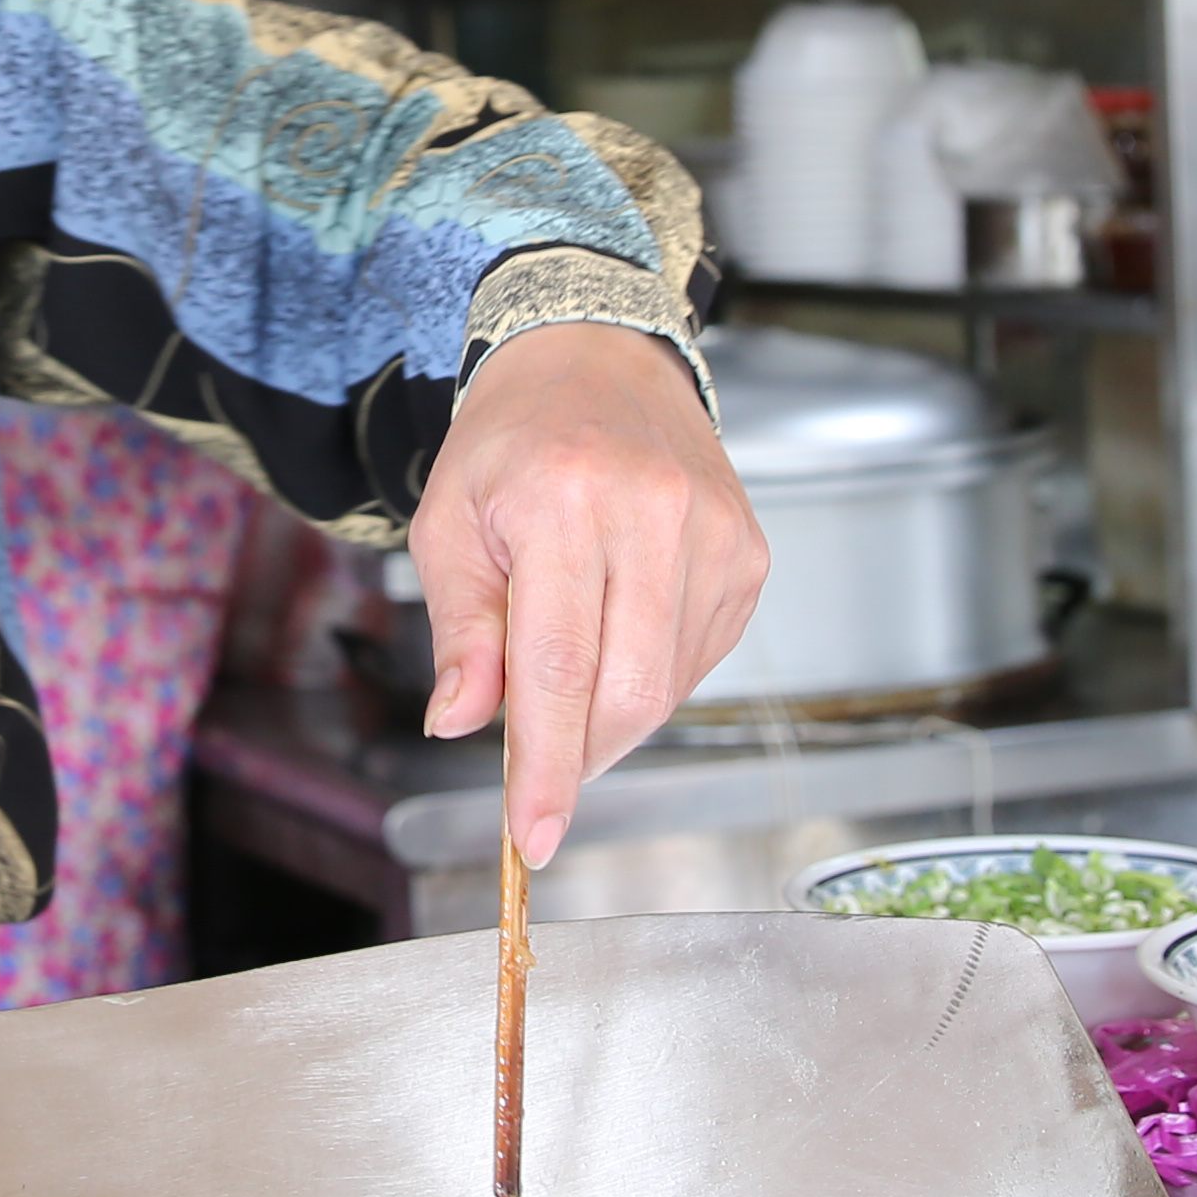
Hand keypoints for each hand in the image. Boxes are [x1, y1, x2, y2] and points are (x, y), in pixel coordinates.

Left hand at [407, 325, 770, 869]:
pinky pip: (698, 659)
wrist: (596, 357)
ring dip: (609, 713)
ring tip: (569, 658)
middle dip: (578, 755)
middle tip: (537, 765)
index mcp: (567, 501)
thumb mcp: (449, 525)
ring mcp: (714, 534)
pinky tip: (618, 630)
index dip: (546, 768)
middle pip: (626, 694)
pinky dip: (650, 676)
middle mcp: (654, 514)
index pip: (559, 668)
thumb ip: (460, 632)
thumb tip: (461, 722)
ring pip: (666, 688)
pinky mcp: (747, 553)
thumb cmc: (512, 442)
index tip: (531, 839)